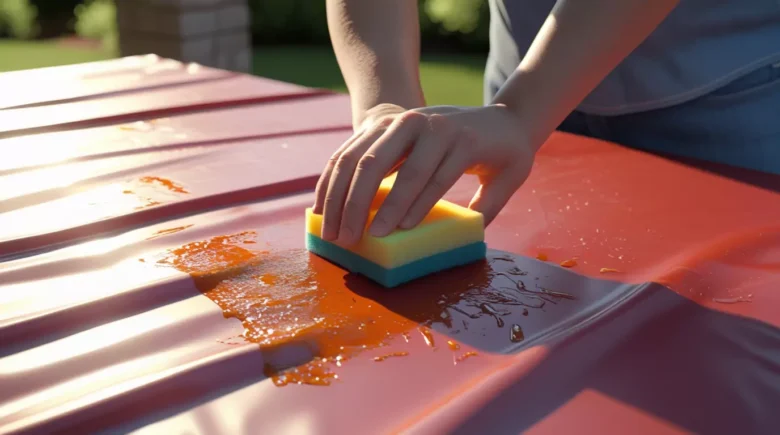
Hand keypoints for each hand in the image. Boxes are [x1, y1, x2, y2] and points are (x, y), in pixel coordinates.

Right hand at [313, 103, 536, 244]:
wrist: (494, 116)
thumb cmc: (503, 153)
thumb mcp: (510, 177)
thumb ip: (489, 206)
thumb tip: (465, 235)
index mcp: (457, 137)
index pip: (428, 174)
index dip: (408, 205)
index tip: (389, 232)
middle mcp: (423, 124)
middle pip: (383, 163)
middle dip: (363, 204)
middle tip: (353, 238)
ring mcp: (397, 122)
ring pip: (358, 158)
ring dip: (339, 196)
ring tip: (331, 231)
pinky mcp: (380, 126)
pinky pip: (347, 153)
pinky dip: (331, 181)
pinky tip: (321, 209)